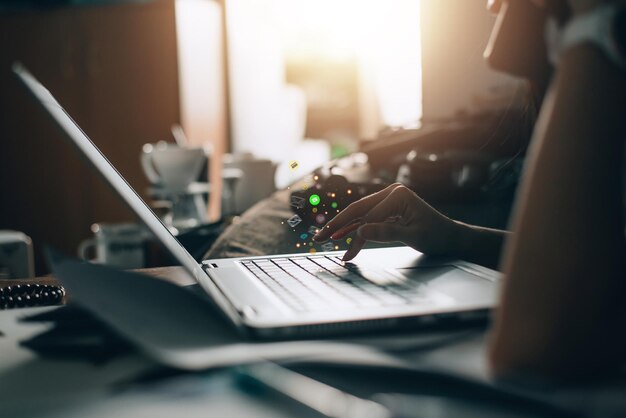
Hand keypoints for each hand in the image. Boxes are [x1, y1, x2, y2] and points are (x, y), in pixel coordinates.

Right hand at [313, 183, 459, 260]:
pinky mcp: (387, 208)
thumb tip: (361, 231)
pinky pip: (366, 218)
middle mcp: (391, 192)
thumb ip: (387, 232)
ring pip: (359, 213)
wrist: (450, 237)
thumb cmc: (437, 235)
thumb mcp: (414, 236)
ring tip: (323, 236)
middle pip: (358, 209)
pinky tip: (339, 234)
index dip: (357, 237)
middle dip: (336, 224)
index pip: (370, 217)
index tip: (347, 255)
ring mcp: (388, 199)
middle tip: (318, 237)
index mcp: (398, 195)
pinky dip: (353, 228)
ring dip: (341, 226)